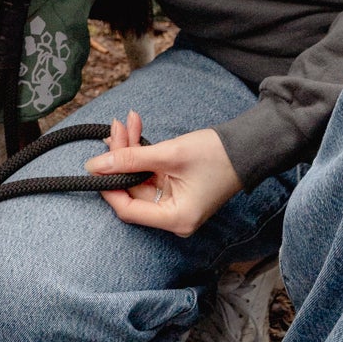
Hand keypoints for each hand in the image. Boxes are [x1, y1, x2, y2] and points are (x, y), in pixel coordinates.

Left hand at [85, 111, 242, 237]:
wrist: (249, 146)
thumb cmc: (217, 154)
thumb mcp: (170, 153)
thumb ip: (130, 159)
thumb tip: (94, 166)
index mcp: (176, 218)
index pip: (128, 210)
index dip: (109, 186)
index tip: (96, 164)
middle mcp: (174, 217)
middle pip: (132, 191)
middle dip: (121, 157)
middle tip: (116, 128)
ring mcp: (175, 203)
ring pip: (139, 178)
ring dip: (130, 150)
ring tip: (126, 123)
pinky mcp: (176, 189)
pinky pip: (150, 173)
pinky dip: (142, 153)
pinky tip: (134, 130)